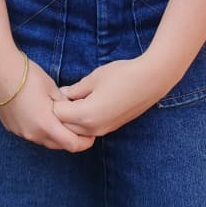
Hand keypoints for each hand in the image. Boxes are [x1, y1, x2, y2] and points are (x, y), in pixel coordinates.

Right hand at [0, 57, 95, 152]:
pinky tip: (41, 115)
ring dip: (54, 134)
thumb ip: (64, 105)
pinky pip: (31, 134)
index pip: (71, 145)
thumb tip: (72, 112)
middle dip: (70, 138)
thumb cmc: (28, 77)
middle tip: (79, 127)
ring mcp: (21, 132)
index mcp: (46, 125)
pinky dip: (40, 129)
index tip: (91, 135)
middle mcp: (33, 134)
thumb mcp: (52, 88)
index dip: (84, 142)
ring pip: (44, 140)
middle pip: (58, 145)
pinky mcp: (12, 128)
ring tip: (61, 119)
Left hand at [51, 56, 170, 137]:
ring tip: (74, 99)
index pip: (58, 114)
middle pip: (65, 127)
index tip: (54, 89)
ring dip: (71, 119)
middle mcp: (93, 128)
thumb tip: (63, 94)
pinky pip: (89, 129)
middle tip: (61, 94)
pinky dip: (82, 121)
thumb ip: (76, 89)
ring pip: (77, 131)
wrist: (150, 81)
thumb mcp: (94, 78)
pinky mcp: (111, 128)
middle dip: (60, 113)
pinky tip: (87, 104)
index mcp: (86, 114)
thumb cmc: (122, 75)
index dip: (54, 101)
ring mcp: (103, 130)